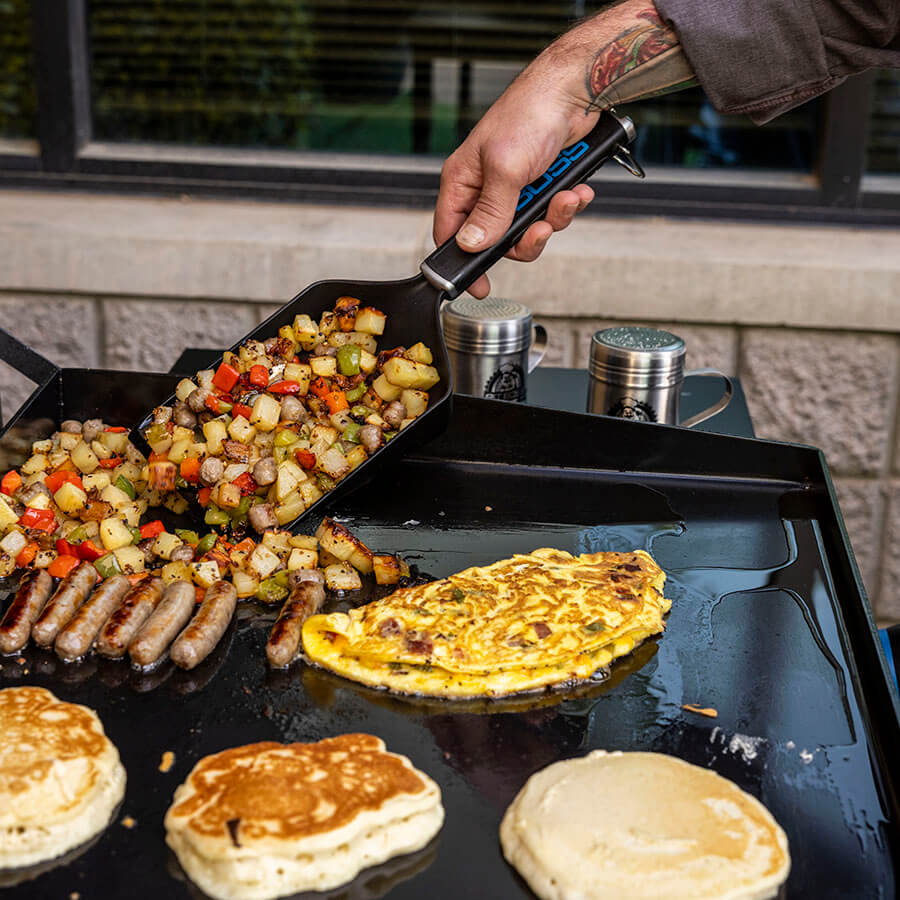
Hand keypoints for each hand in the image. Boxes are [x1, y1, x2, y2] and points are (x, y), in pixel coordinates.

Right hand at [433, 45, 598, 297]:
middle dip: (525, 239)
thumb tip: (472, 244)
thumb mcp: (506, 169)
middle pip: (497, 240)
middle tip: (539, 230)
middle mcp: (486, 188)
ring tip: (565, 199)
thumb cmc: (530, 113)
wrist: (574, 91)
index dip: (465, 262)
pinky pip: (550, 214)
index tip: (480, 286)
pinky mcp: (541, 186)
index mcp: (463, 182)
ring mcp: (515, 189)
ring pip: (528, 230)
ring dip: (552, 220)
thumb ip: (490, 212)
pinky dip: (566, 207)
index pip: (452, 234)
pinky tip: (575, 190)